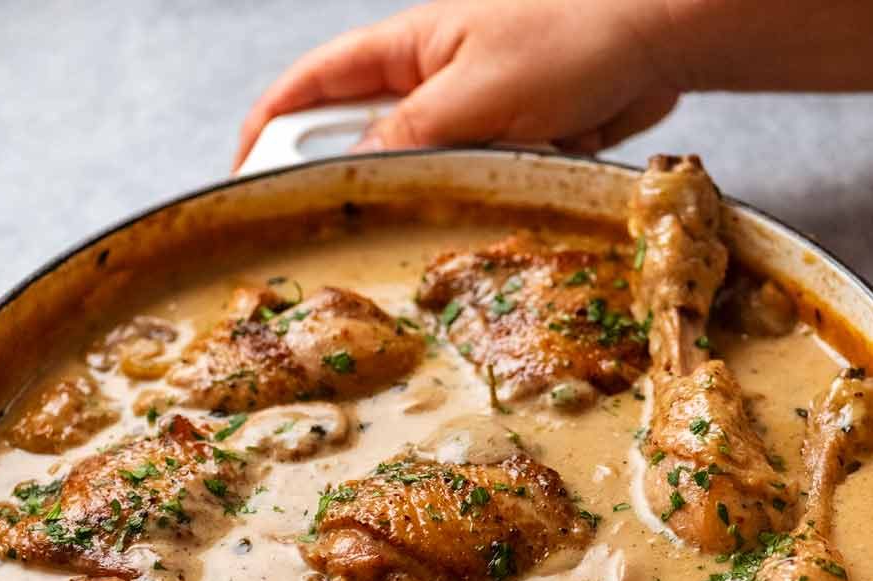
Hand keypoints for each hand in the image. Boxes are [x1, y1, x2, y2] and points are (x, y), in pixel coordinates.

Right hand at [234, 0, 681, 168]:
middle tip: (356, 223)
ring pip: (423, 173)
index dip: (268, 128)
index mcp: (406, 51)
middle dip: (360, 181)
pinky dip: (489, 192)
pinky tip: (513, 185)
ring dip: (441, 191)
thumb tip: (352, 171)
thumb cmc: (571, 36)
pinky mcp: (508, 144)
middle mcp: (429, 83)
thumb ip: (409, 135)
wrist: (657, 38)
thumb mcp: (475, 90)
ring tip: (461, 194)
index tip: (244, 176)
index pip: (312, 86)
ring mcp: (469, 116)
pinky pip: (477, 183)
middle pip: (361, 140)